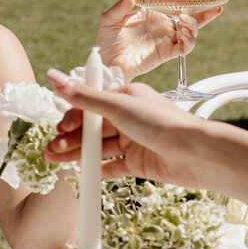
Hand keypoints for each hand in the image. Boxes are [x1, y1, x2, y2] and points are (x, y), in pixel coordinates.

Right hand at [43, 69, 203, 187]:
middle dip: (69, 138)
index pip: (90, 105)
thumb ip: (83, 96)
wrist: (196, 154)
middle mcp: (128, 118)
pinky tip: (80, 172)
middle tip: (51, 149)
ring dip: (76, 153)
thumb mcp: (117, 106)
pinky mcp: (138, 163)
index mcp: (125, 98)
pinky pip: (111, 166)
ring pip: (97, 147)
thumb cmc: (163, 123)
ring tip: (54, 160)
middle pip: (91, 128)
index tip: (59, 127)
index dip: (72, 117)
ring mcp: (133, 141)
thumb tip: (54, 76)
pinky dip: (96, 169)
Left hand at [95, 0, 221, 81]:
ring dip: (193, 23)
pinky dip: (189, 39)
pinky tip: (183, 33)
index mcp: (153, 12)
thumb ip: (121, 5)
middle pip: (190, 14)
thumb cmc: (106, 39)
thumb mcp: (110, 18)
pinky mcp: (167, 53)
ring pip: (191, 30)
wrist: (105, 61)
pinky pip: (185, 47)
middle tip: (213, 2)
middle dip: (205, 8)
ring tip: (182, 19)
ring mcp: (166, 38)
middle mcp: (163, 24)